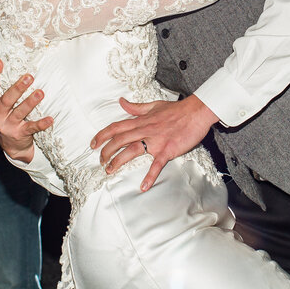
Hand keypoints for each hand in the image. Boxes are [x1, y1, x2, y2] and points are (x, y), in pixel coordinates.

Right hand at [0, 61, 52, 161]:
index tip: (0, 62)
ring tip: (40, 93)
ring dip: (30, 102)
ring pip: (19, 112)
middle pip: (7, 99)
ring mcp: (8, 125)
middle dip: (18, 88)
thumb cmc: (4, 119)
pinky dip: (41, 124)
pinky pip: (31, 128)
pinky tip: (50, 119)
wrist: (11, 146)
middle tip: (29, 77)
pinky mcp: (20, 134)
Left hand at [90, 95, 217, 190]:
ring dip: (118, 161)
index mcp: (141, 121)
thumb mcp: (153, 105)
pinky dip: (150, 176)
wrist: (196, 112)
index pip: (116, 127)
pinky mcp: (167, 150)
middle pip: (119, 140)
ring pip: (131, 151)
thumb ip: (136, 107)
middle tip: (100, 161)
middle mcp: (145, 130)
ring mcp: (156, 140)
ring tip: (110, 170)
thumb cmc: (176, 110)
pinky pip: (156, 165)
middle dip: (106, 151)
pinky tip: (143, 187)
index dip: (102, 135)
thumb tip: (121, 102)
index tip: (93, 144)